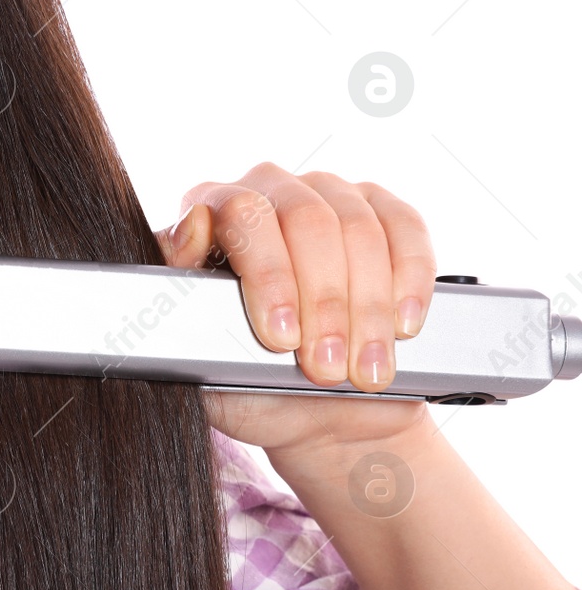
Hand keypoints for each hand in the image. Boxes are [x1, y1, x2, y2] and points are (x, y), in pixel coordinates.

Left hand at [152, 163, 440, 461]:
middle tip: (326, 368)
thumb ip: (181, 285)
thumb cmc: (236, 370)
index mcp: (212, 208)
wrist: (299, 400)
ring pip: (359, 230)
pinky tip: (403, 326)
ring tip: (363, 370)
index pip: (242, 216)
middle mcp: (269, 189)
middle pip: (307, 221)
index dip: (269, 277)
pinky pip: (406, 228)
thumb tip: (193, 226)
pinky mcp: (381, 210)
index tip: (282, 340)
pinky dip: (409, 282)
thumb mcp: (195, 344)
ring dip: (367, 309)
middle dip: (323, 304)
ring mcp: (327, 193)